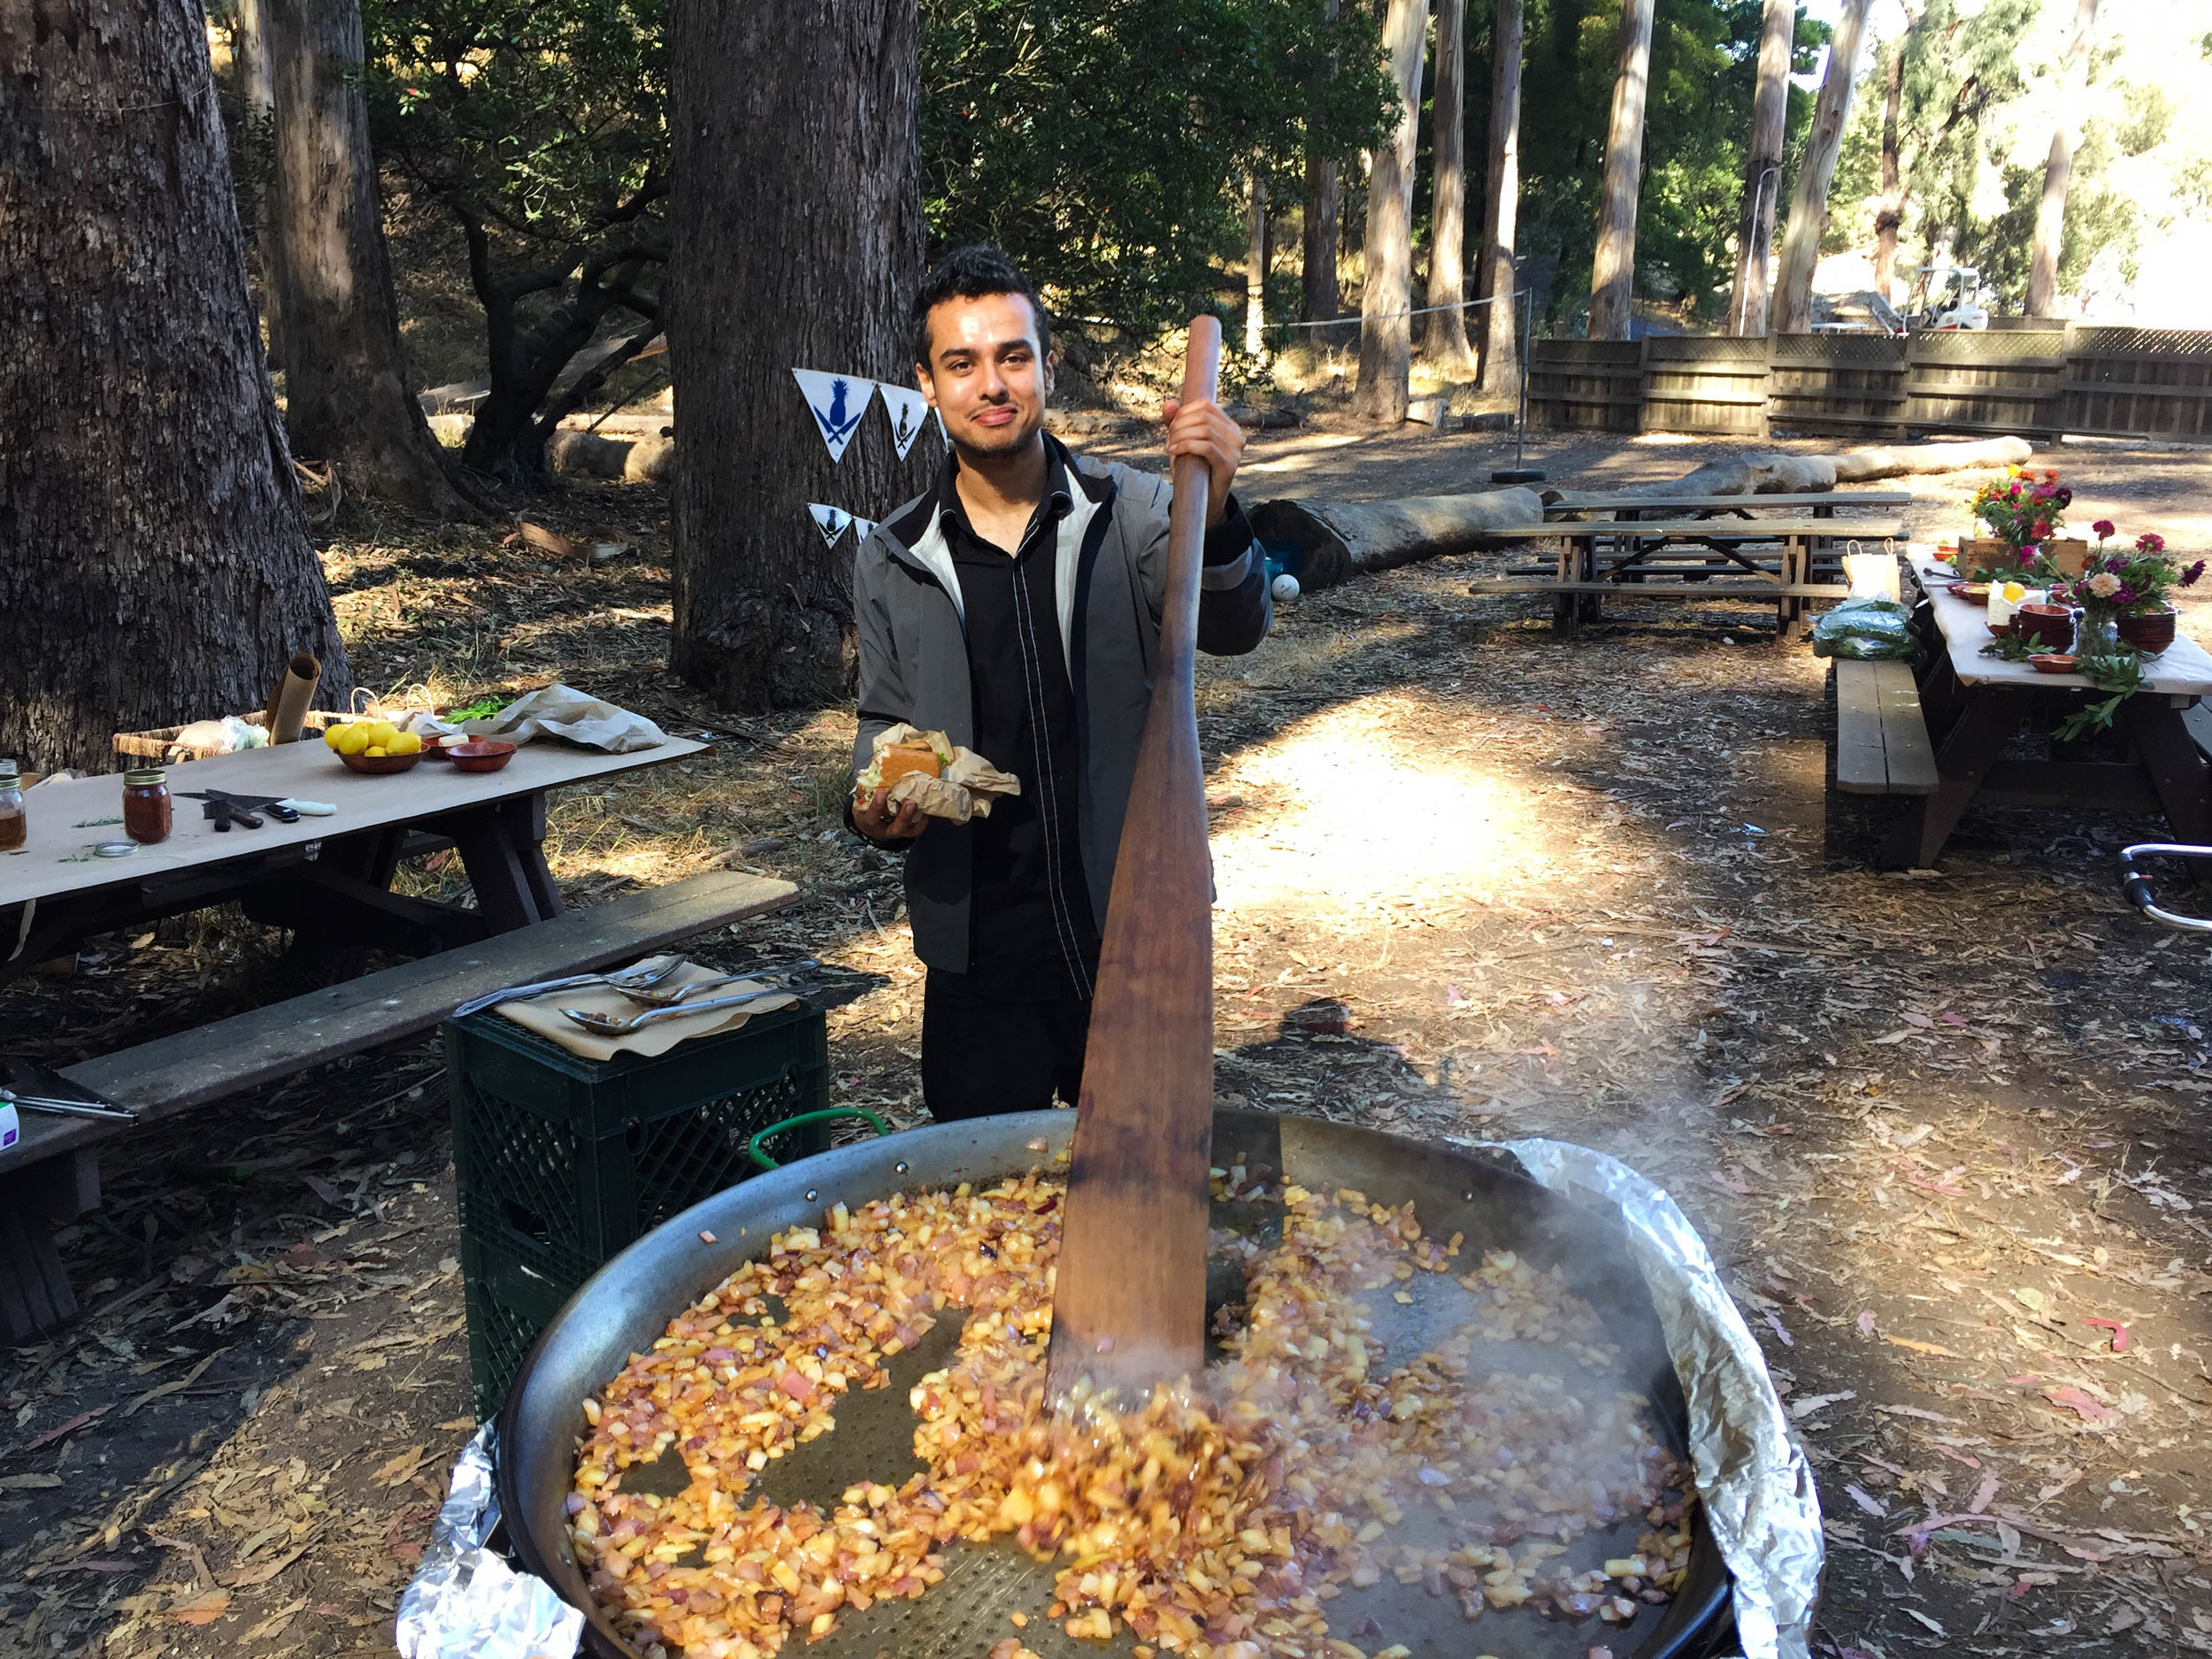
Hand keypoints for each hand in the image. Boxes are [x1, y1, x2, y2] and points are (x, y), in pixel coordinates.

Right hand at [852, 782, 926, 840]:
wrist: (871, 824)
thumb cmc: (866, 810)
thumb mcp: (861, 800)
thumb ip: (866, 786)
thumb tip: (875, 762)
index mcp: (869, 823)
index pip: (872, 818)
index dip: (877, 807)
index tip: (881, 793)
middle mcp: (885, 830)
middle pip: (896, 828)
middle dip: (904, 816)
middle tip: (910, 802)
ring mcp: (898, 831)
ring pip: (909, 830)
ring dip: (917, 816)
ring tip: (922, 804)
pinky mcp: (908, 831)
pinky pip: (918, 827)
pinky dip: (924, 818)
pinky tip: (927, 807)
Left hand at [1162, 396, 1243, 526]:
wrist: (1204, 501)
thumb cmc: (1194, 469)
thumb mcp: (1183, 442)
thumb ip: (1176, 422)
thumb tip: (1168, 403)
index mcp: (1228, 426)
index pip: (1206, 405)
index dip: (1184, 412)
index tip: (1171, 427)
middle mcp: (1237, 435)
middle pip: (1204, 416)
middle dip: (1180, 425)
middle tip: (1169, 440)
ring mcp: (1236, 450)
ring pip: (1205, 430)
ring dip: (1181, 436)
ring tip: (1170, 447)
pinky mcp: (1230, 465)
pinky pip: (1207, 447)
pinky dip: (1186, 446)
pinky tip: (1174, 452)